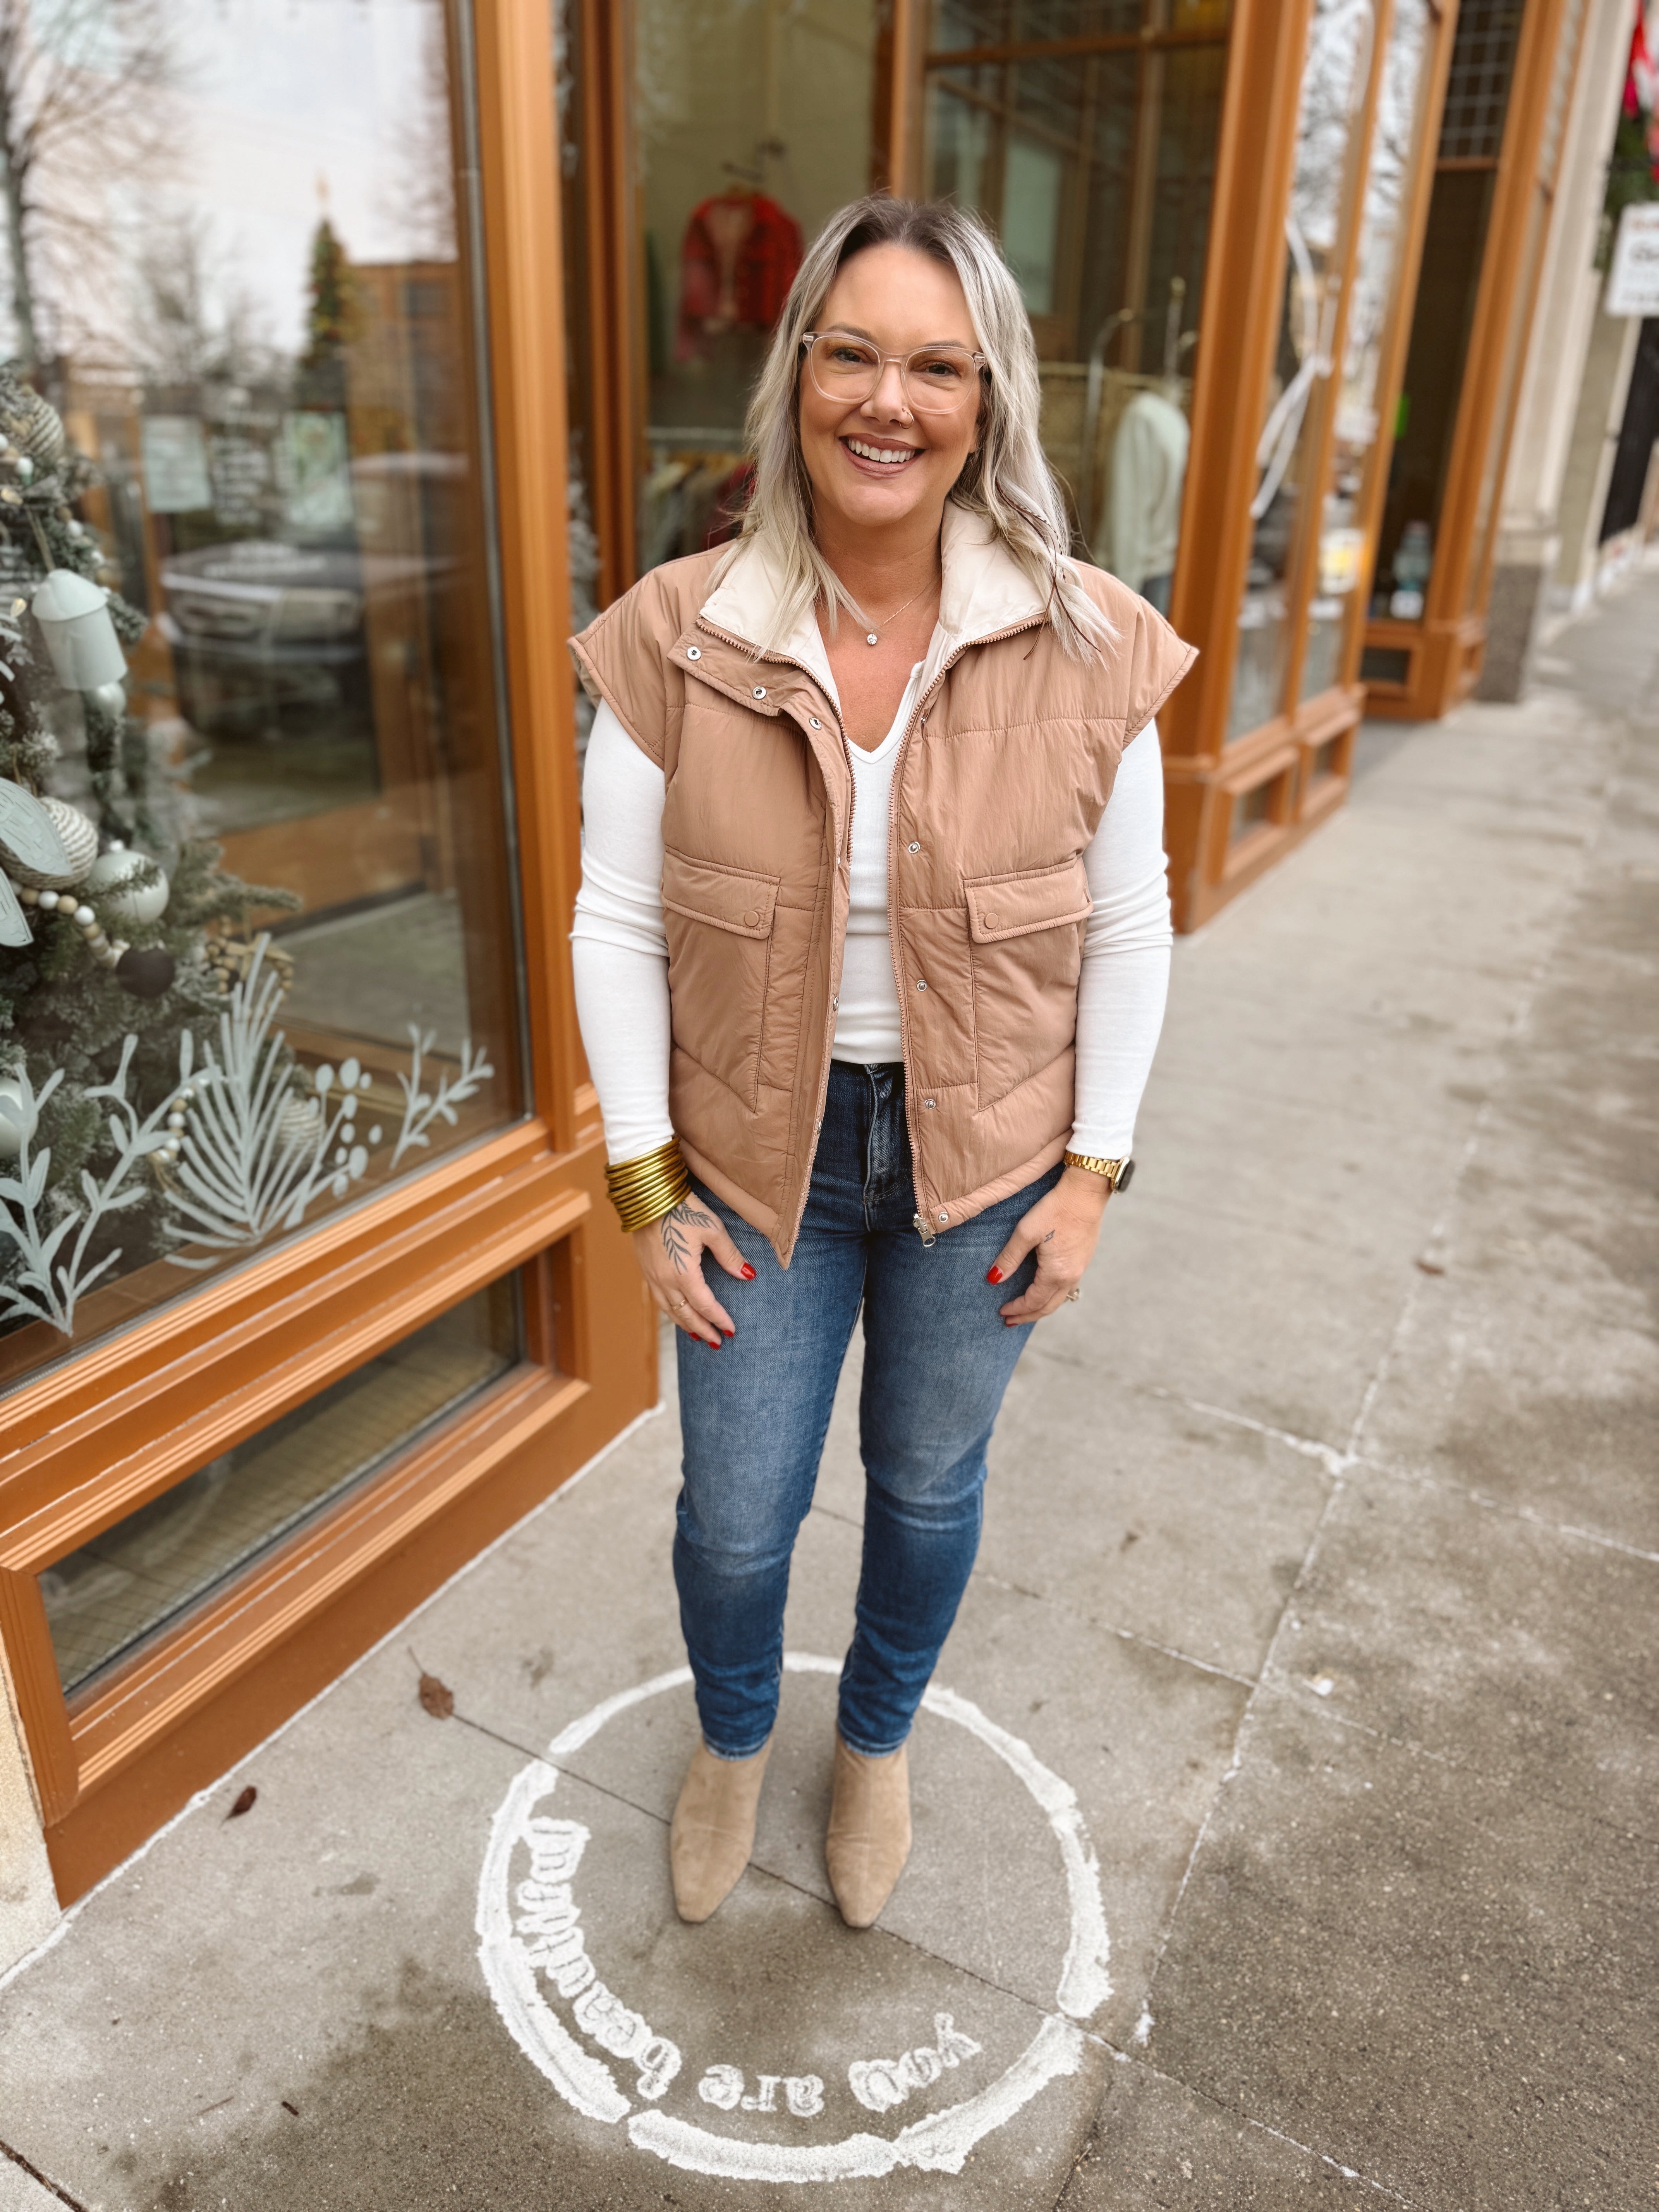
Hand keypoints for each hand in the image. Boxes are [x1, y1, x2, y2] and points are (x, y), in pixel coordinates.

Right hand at [633, 1196, 754, 1346]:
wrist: (647, 1196)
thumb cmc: (683, 1210)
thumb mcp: (712, 1230)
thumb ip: (730, 1256)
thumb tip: (748, 1276)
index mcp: (684, 1274)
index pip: (705, 1305)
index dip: (719, 1319)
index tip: (731, 1331)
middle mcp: (665, 1281)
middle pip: (686, 1314)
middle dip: (703, 1329)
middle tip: (717, 1342)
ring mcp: (652, 1276)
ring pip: (670, 1310)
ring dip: (685, 1324)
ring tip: (698, 1334)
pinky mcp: (645, 1269)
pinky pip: (659, 1299)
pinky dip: (671, 1311)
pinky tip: (677, 1312)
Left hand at [987, 1166, 1110, 1325]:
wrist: (1085, 1193)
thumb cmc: (1055, 1209)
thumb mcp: (1025, 1233)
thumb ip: (1009, 1258)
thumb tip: (994, 1280)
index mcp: (1056, 1273)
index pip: (1033, 1301)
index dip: (1017, 1309)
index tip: (1002, 1312)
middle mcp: (1071, 1276)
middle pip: (1048, 1307)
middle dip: (1028, 1316)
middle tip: (1011, 1322)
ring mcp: (1080, 1268)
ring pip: (1059, 1299)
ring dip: (1041, 1307)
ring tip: (1026, 1311)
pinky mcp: (1083, 1259)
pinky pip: (1067, 1287)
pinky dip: (1052, 1295)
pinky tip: (1044, 1291)